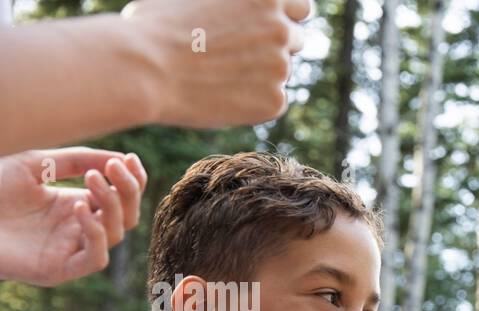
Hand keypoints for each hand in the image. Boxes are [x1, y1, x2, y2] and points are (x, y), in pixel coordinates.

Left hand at [0, 149, 145, 285]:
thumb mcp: (36, 164)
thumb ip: (76, 160)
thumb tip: (119, 157)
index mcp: (78, 206)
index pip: (122, 198)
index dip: (133, 180)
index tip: (130, 158)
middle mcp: (80, 229)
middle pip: (127, 216)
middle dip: (127, 190)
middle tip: (112, 167)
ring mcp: (72, 250)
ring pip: (116, 234)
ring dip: (111, 205)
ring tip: (91, 179)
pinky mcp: (61, 269)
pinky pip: (96, 258)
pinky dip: (96, 233)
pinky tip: (80, 208)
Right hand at [123, 0, 313, 127]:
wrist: (144, 67)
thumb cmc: (155, 25)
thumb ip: (231, 4)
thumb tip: (234, 17)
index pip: (301, 8)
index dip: (286, 19)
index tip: (273, 28)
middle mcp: (280, 28)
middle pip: (296, 40)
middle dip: (274, 47)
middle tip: (238, 56)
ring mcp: (280, 66)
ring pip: (281, 72)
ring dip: (260, 73)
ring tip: (217, 74)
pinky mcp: (274, 101)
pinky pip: (272, 101)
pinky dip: (253, 101)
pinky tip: (219, 95)